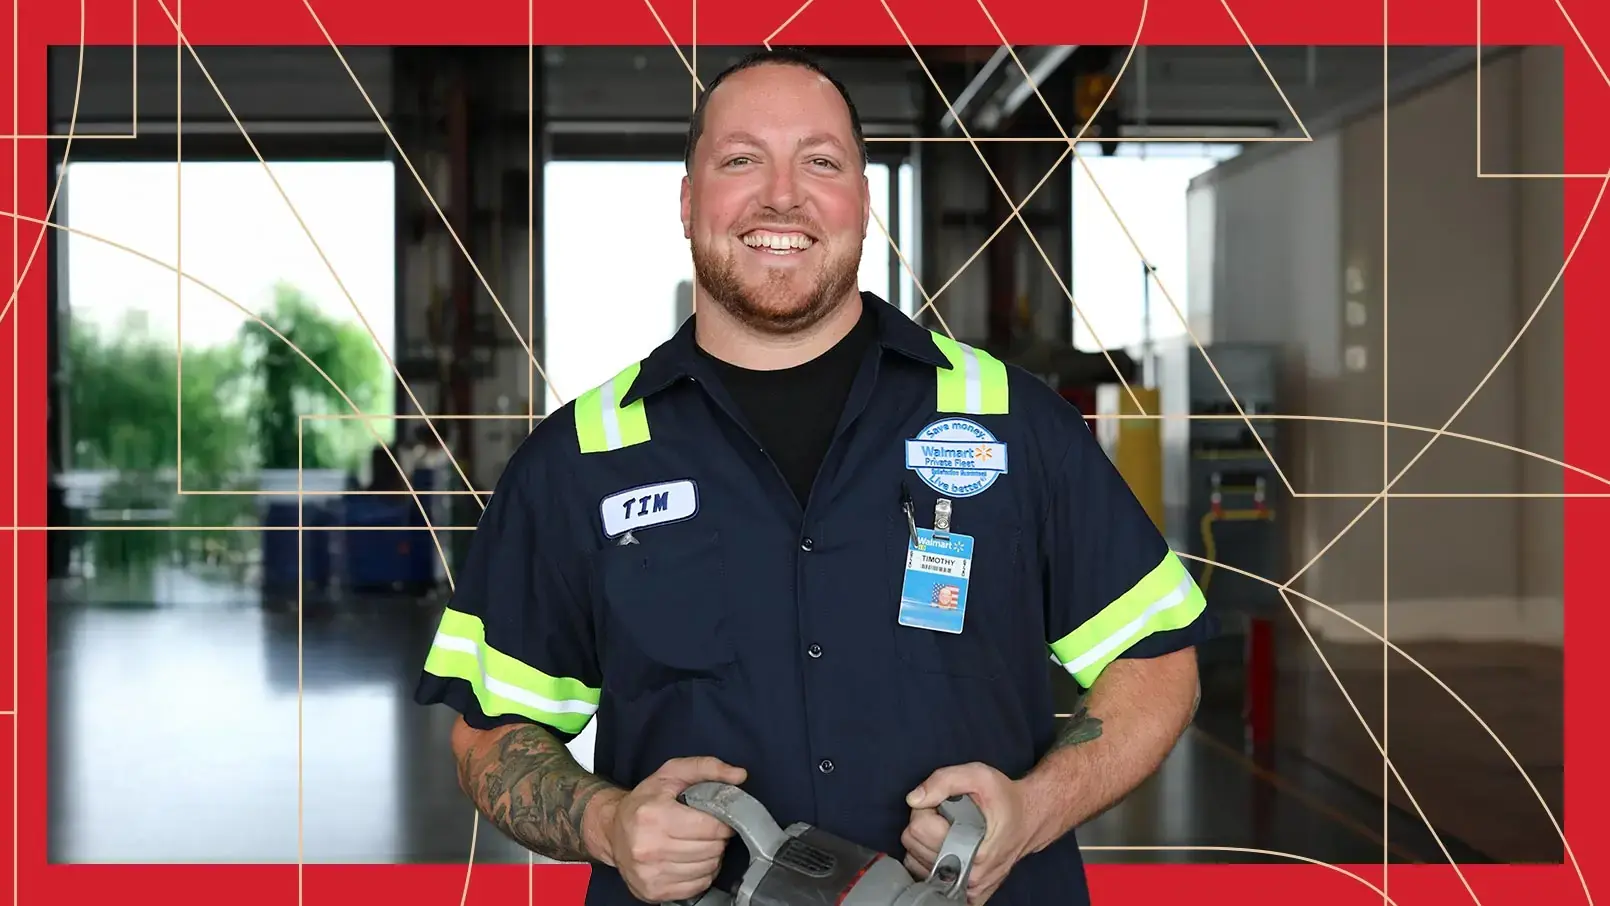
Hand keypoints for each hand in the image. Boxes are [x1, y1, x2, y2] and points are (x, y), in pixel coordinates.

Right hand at [584, 756, 747, 902]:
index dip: (723, 821)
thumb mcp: (672, 774)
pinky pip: (697, 886)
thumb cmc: (645, 801)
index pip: (711, 827)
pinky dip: (702, 873)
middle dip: (718, 839)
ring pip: (707, 869)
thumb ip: (707, 768)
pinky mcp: (652, 891)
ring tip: (699, 844)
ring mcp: (649, 873)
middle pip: (711, 849)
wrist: (612, 830)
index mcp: (654, 816)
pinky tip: (692, 860)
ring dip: (711, 856)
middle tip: (709, 830)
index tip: (720, 818)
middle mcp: (649, 848)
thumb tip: (740, 775)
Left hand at [900, 763, 1040, 905]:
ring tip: (948, 830)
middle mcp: (971, 874)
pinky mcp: (967, 895)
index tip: (943, 804)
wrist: (1028, 820)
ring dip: (926, 842)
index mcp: (974, 847)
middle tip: (947, 816)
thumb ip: (943, 781)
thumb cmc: (1004, 799)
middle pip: (914, 844)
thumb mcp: (978, 776)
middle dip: (926, 824)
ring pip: (915, 862)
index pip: (918, 828)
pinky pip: (925, 878)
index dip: (926, 808)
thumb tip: (914, 799)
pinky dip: (928, 861)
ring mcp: (968, 888)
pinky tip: (945, 849)